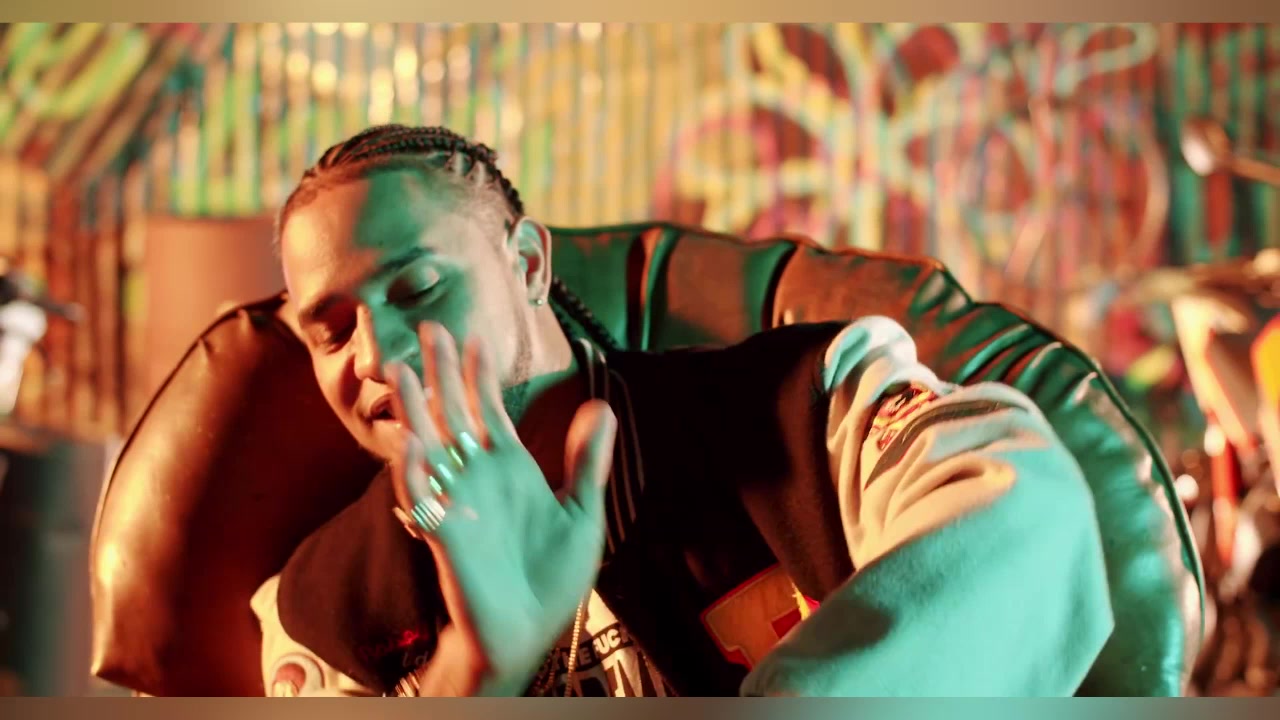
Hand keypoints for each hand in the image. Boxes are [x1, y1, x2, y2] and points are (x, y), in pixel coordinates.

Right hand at [387, 321, 616, 694]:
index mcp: (510, 468)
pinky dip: (414, 472)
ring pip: (428, 446)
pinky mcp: (445, 535)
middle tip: (429, 329)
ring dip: (413, 411)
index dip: (480, 375)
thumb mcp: (582, 512)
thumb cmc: (550, 578)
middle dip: (441, 374)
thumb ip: (587, 461)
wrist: (529, 631)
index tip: (474, 337)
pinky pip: (424, 498)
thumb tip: (602, 407)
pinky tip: (410, 444)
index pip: (488, 410)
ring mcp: (457, 503)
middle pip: (453, 414)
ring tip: (399, 371)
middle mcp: (478, 477)